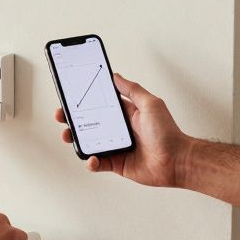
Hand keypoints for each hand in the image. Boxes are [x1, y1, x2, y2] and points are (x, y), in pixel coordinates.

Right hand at [55, 73, 191, 187]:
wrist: (177, 160)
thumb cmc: (168, 132)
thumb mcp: (150, 103)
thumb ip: (132, 90)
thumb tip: (116, 76)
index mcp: (125, 114)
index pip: (100, 105)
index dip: (84, 101)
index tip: (70, 96)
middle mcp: (119, 130)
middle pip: (90, 123)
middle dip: (73, 119)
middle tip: (62, 116)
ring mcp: (117, 147)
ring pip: (89, 143)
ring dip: (76, 139)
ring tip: (69, 136)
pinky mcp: (117, 164)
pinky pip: (98, 163)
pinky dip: (91, 162)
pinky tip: (91, 158)